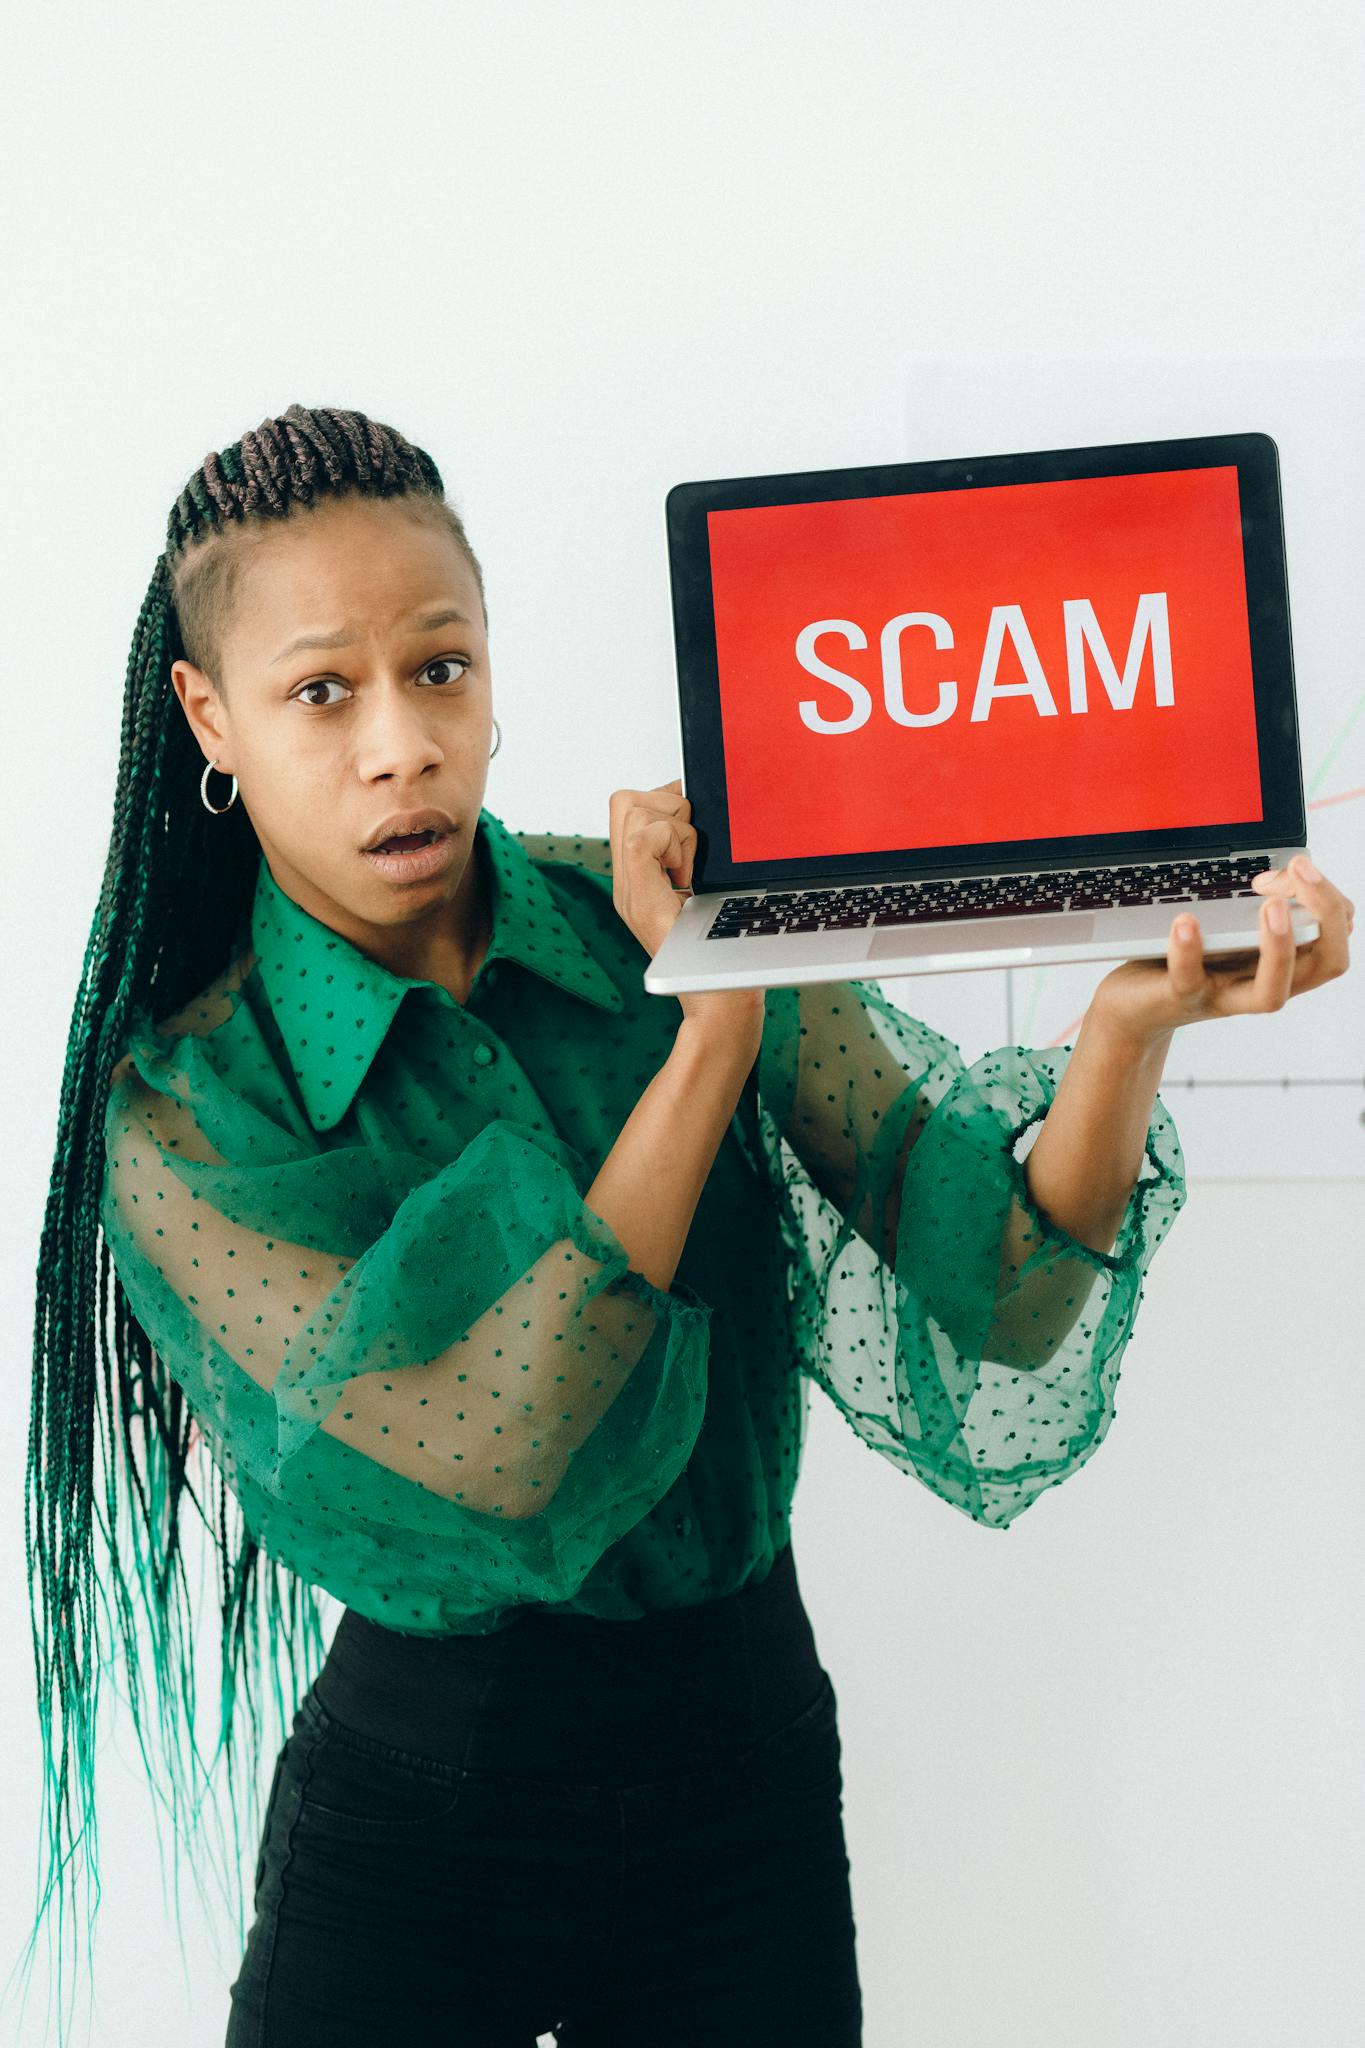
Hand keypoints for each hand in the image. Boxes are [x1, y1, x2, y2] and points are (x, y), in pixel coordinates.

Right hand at [608, 778, 764, 1043]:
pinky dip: (673, 846)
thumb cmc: (727, 953)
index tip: (696, 832)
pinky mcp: (642, 902)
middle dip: (669, 810)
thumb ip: (698, 857)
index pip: (629, 806)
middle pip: (625, 802)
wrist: (723, 1005)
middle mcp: (627, 883)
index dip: (665, 800)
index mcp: (642, 878)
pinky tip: (691, 878)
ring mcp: (630, 893)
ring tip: (694, 871)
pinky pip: (640, 842)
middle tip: (695, 855)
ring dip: (676, 830)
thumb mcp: (711, 891)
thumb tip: (709, 809)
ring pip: (633, 813)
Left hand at [1087, 853, 1354, 1052]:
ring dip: (1279, 948)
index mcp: (1283, 963)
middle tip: (1303, 869)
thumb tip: (1277, 874)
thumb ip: (1253, 903)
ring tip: (1270, 904)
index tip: (1296, 865)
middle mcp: (1261, 983)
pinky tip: (1186, 920)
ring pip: (1272, 992)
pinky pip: (1189, 980)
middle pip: (1325, 964)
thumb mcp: (1227, 924)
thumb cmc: (1185, 958)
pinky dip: (1188, 951)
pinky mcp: (1179, 998)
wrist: (1133, 1005)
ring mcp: (1222, 995)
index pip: (1336, 937)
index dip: (1330, 898)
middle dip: (1327, 913)